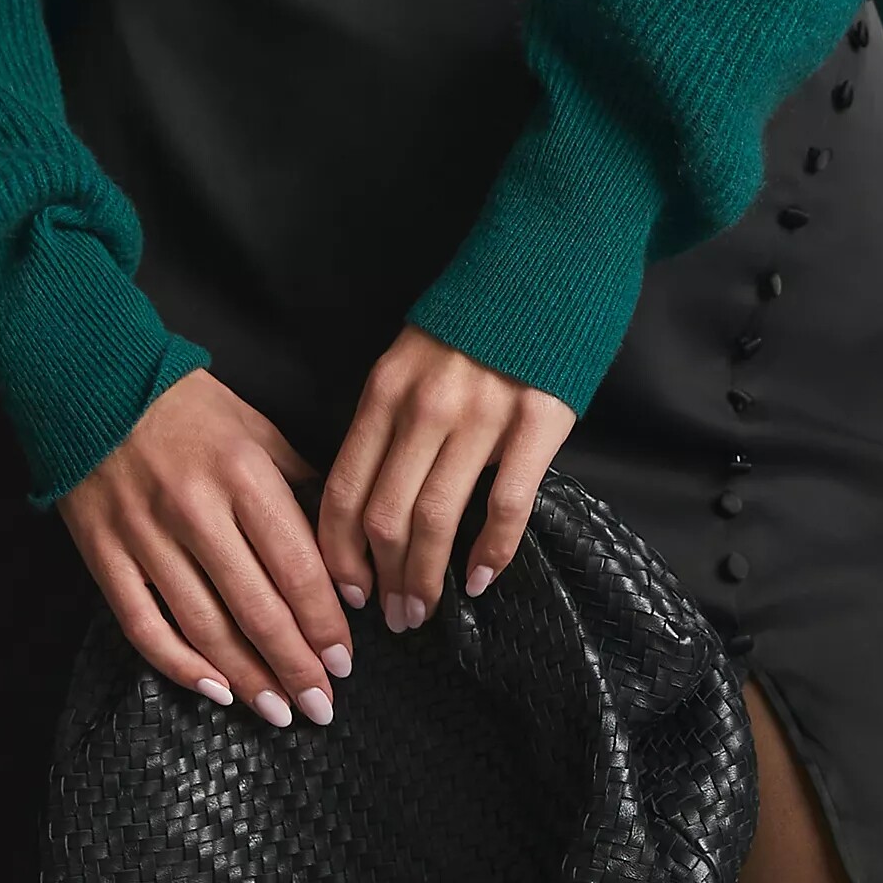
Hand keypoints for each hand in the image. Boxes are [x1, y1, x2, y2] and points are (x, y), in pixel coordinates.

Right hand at [55, 366, 352, 727]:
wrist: (93, 382)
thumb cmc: (185, 405)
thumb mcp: (255, 425)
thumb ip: (298, 479)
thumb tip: (340, 532)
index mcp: (242, 472)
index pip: (295, 563)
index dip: (323, 621)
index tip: (344, 660)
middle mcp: (196, 508)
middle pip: (256, 606)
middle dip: (295, 665)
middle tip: (322, 704)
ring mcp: (145, 535)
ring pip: (204, 625)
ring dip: (248, 676)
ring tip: (278, 709)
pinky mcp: (104, 554)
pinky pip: (144, 625)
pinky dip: (179, 665)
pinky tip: (213, 688)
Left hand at [317, 324, 576, 631]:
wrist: (544, 265)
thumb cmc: (473, 322)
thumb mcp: (409, 359)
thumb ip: (388, 420)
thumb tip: (368, 502)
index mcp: (386, 391)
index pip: (343, 488)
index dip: (338, 552)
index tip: (345, 591)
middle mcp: (424, 407)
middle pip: (385, 516)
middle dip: (382, 580)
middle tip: (391, 617)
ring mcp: (481, 415)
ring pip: (436, 519)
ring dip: (424, 578)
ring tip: (422, 610)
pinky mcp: (535, 423)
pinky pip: (506, 505)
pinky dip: (490, 553)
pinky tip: (481, 580)